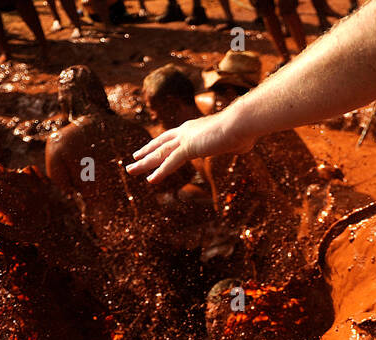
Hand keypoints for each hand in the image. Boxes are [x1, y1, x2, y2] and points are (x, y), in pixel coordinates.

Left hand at [127, 110, 255, 185]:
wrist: (243, 122)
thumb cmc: (244, 130)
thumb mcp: (238, 138)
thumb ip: (235, 142)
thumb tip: (245, 143)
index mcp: (194, 128)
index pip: (170, 138)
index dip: (158, 145)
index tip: (147, 150)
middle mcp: (185, 131)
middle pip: (160, 145)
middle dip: (145, 154)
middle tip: (132, 160)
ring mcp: (186, 139)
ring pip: (159, 154)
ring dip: (144, 163)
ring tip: (130, 170)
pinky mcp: (189, 148)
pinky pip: (170, 163)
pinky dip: (160, 172)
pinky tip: (151, 180)